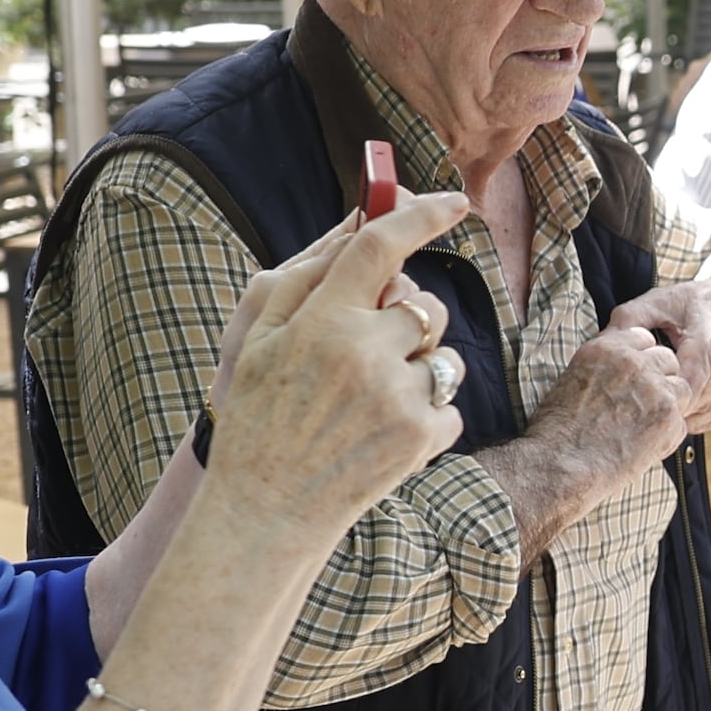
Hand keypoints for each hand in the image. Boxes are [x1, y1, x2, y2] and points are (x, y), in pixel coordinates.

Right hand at [196, 194, 474, 543]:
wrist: (266, 508)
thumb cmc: (258, 417)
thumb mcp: (258, 341)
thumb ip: (306, 277)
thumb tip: (355, 226)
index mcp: (321, 319)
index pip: (382, 245)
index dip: (421, 214)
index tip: (452, 201)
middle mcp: (365, 351)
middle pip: (424, 303)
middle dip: (409, 319)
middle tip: (374, 349)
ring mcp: (397, 396)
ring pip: (443, 355)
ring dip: (420, 369)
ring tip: (371, 402)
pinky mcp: (422, 437)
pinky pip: (449, 403)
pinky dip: (425, 416)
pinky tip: (382, 435)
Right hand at [526, 321, 690, 492]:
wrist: (558, 464)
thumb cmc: (557, 431)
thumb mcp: (574, 380)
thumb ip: (606, 368)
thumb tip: (625, 373)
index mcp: (607, 347)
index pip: (644, 339)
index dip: (643, 362)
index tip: (634, 381)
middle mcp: (633, 361)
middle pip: (668, 359)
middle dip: (661, 381)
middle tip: (641, 408)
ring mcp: (654, 387)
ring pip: (681, 389)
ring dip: (668, 407)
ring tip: (642, 428)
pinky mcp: (668, 416)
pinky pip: (681, 423)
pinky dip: (667, 437)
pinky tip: (641, 447)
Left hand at [610, 272, 710, 432]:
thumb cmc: (704, 304)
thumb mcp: (664, 301)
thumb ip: (630, 319)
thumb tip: (600, 341)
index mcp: (706, 353)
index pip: (669, 392)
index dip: (643, 393)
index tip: (623, 387)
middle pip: (674, 410)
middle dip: (650, 403)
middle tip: (628, 391)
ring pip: (683, 421)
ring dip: (666, 409)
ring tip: (650, 390)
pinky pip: (696, 423)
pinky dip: (681, 412)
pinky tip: (671, 393)